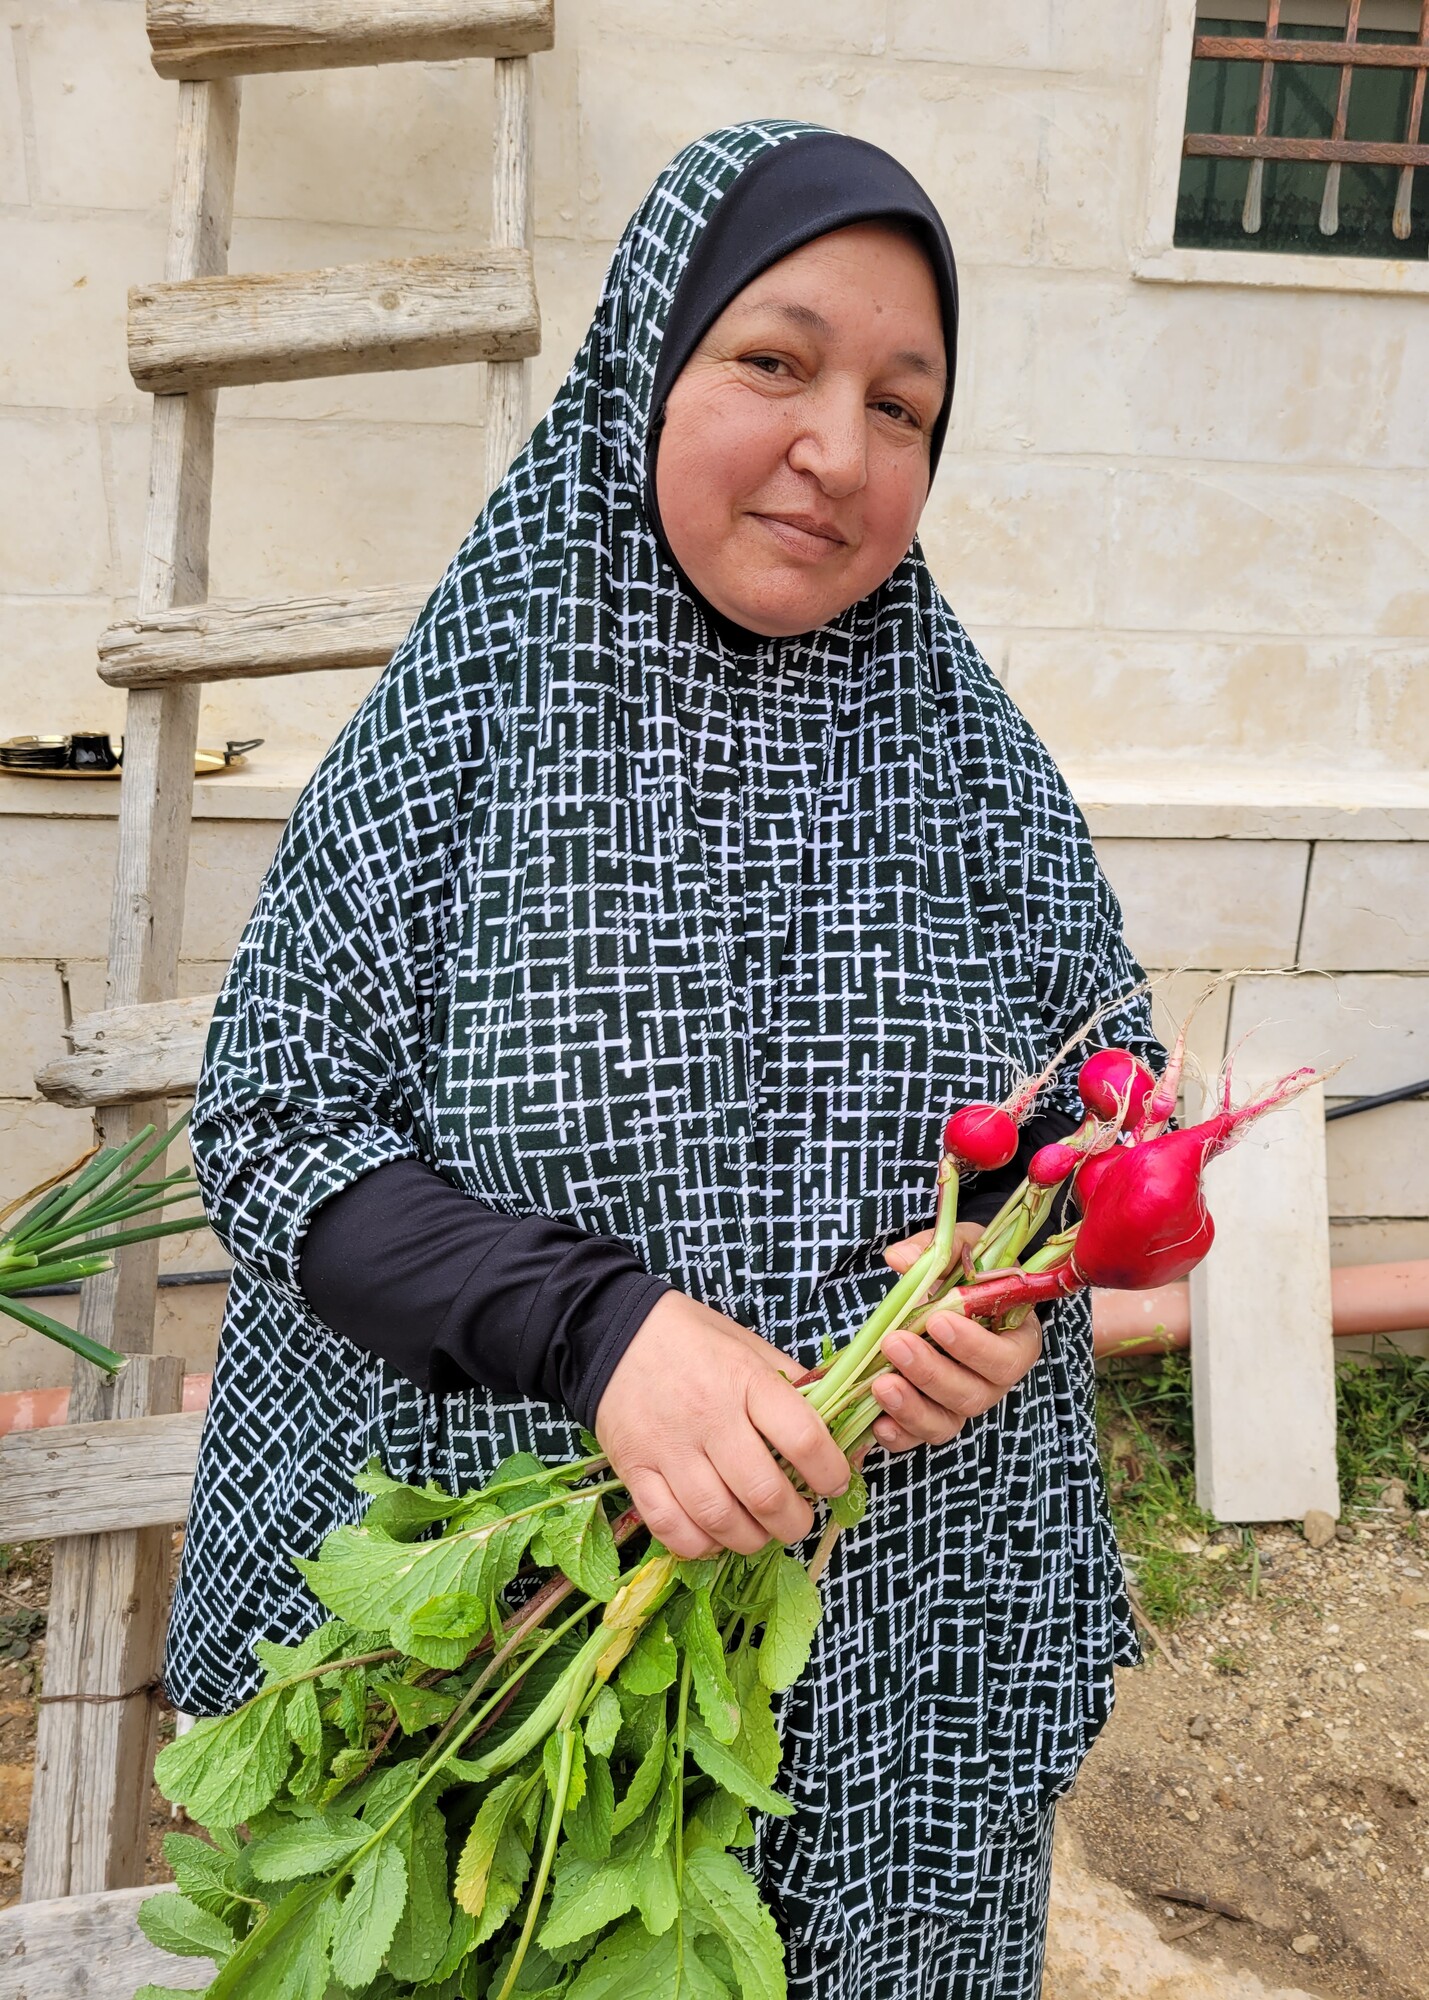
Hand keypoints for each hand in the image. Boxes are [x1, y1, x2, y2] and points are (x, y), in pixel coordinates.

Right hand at [594, 1290, 849, 1560]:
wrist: (610, 1331)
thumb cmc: (689, 1339)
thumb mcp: (748, 1345)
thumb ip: (793, 1383)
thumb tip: (839, 1420)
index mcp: (745, 1381)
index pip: (802, 1439)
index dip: (830, 1472)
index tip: (835, 1483)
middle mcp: (709, 1418)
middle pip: (763, 1493)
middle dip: (794, 1521)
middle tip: (798, 1519)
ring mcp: (669, 1449)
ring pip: (720, 1519)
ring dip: (752, 1539)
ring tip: (761, 1532)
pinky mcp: (635, 1471)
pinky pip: (671, 1528)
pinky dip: (700, 1546)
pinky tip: (715, 1537)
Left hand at [874, 1221, 1042, 1450]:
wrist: (956, 1291)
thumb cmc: (969, 1271)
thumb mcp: (964, 1249)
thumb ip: (939, 1251)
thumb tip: (901, 1259)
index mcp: (1014, 1342)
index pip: (1005, 1358)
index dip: (973, 1346)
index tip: (937, 1320)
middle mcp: (992, 1381)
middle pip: (972, 1395)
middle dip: (931, 1372)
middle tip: (895, 1343)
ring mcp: (961, 1403)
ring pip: (946, 1423)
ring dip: (912, 1408)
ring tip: (880, 1384)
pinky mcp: (932, 1417)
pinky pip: (919, 1436)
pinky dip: (899, 1435)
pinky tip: (877, 1424)